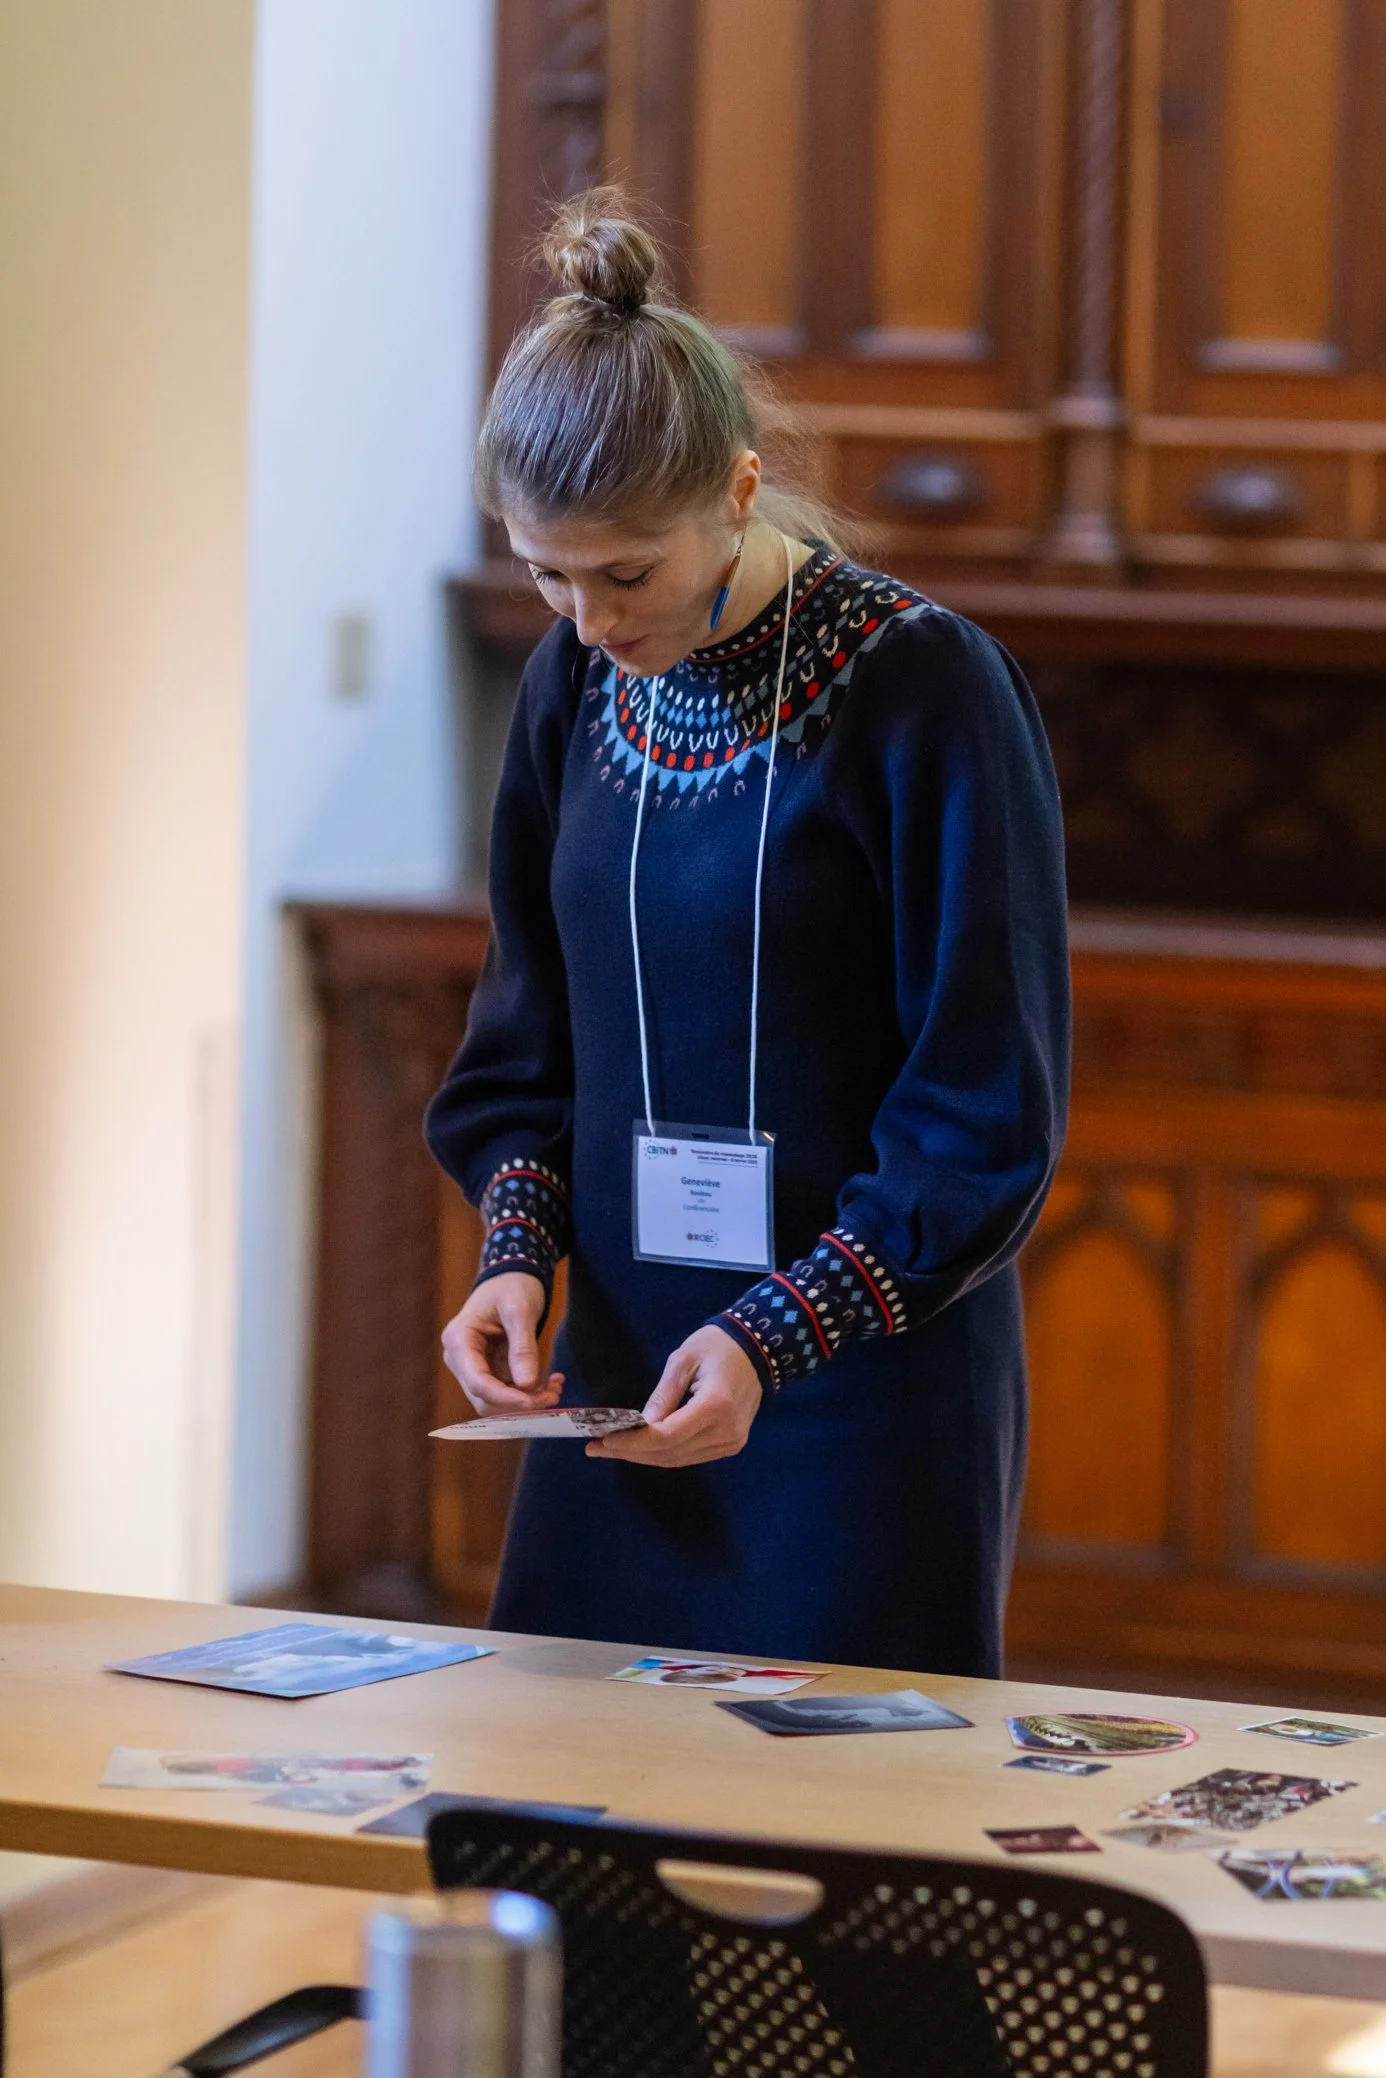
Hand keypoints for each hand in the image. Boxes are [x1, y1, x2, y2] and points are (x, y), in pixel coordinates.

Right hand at [441, 1273, 563, 1414]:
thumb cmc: (512, 1285)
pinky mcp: (489, 1371)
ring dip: (527, 1401)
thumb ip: (523, 1347)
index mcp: (459, 1340)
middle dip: (519, 1403)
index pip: (478, 1383)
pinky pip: (507, 1392)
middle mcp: (460, 1358)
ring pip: (497, 1401)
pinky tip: (551, 1381)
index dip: (506, 1398)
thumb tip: (527, 1385)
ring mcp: (473, 1367)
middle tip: (553, 1394)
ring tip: (555, 1387)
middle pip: (485, 1398)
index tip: (535, 1402)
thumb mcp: (520, 1310)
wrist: (512, 1277)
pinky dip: (529, 1393)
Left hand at [586, 1325, 762, 1468]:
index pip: (667, 1436)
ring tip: (612, 1449)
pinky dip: (663, 1453)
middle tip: (596, 1448)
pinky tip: (640, 1447)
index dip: (634, 1442)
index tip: (604, 1440)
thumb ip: (662, 1396)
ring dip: (644, 1456)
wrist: (757, 1349)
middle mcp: (726, 1431)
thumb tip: (640, 1426)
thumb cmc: (717, 1346)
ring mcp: (731, 1442)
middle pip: (670, 1453)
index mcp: (716, 1406)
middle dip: (631, 1452)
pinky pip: (690, 1455)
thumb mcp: (683, 1360)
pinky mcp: (731, 1445)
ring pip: (679, 1459)